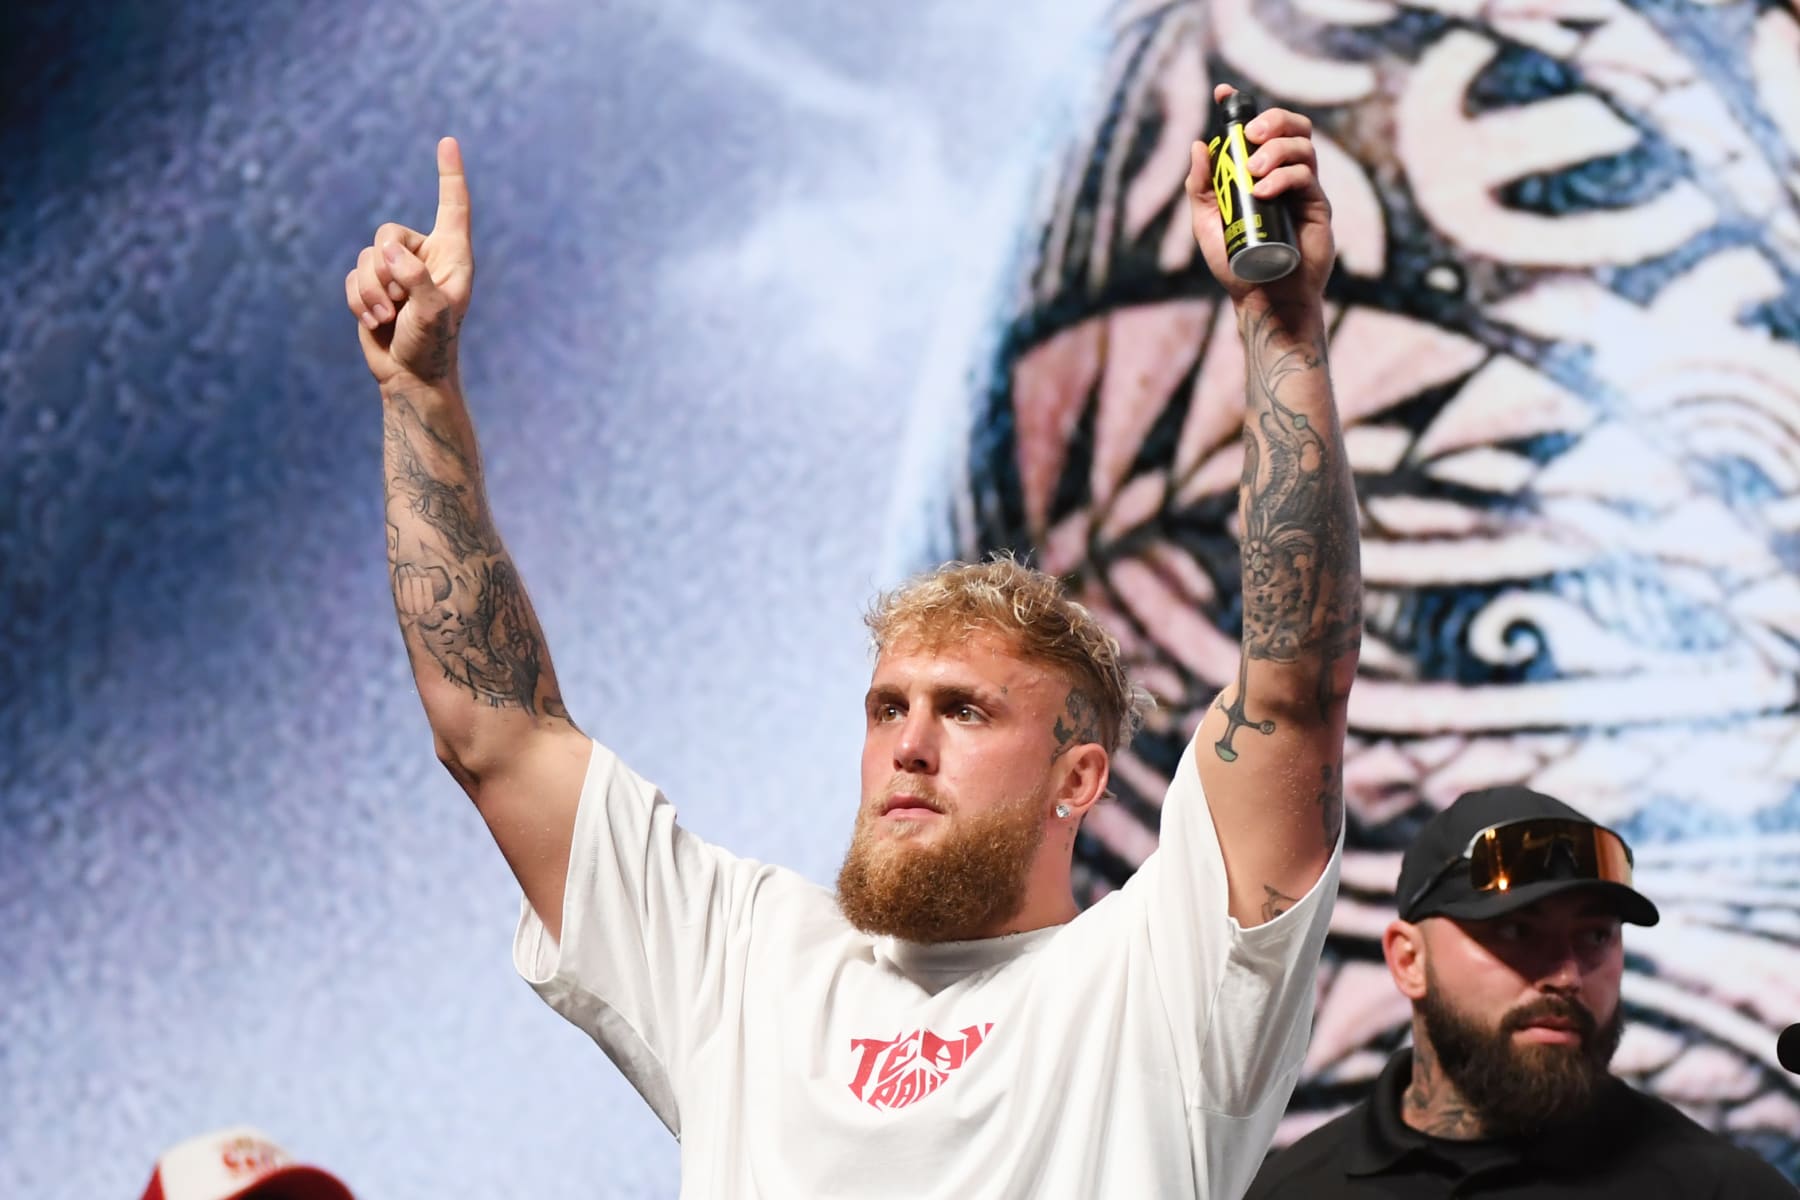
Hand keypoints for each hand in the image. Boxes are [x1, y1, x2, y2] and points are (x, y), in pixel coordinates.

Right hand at [346, 137, 474, 387]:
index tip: (448, 141)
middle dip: (385, 268)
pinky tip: (375, 321)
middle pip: (387, 233)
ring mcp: (396, 271)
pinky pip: (353, 277)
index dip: (449, 174)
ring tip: (388, 317)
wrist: (411, 377)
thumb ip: (415, 277)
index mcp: (452, 256)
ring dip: (372, 290)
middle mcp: (424, 257)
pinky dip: (359, 300)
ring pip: (366, 257)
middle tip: (400, 301)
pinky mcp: (373, 286)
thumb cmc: (433, 345)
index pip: (453, 206)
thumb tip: (388, 251)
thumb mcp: (434, 311)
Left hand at [1186, 85, 1333, 312]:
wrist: (1262, 297)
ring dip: (1276, 149)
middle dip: (1271, 120)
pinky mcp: (1318, 206)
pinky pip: (1306, 176)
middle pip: (1291, 126)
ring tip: (1253, 171)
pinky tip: (1263, 190)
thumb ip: (1201, 186)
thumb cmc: (1235, 261)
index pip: (1258, 129)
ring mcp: (1304, 189)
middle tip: (1250, 133)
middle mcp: (1284, 174)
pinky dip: (1284, 176)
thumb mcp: (1207, 222)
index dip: (1241, 105)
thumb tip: (1198, 144)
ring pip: (1302, 146)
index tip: (1221, 92)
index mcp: (1259, 171)